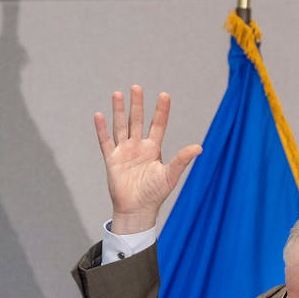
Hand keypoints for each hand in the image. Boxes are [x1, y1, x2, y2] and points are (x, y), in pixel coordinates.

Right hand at [94, 85, 200, 233]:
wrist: (137, 210)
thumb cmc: (155, 194)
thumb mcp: (170, 175)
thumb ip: (182, 159)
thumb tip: (199, 147)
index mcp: (154, 148)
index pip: (158, 124)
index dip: (161, 111)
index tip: (164, 95)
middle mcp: (139, 147)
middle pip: (137, 120)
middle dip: (137, 104)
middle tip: (136, 87)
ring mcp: (124, 152)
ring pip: (121, 126)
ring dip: (119, 111)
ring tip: (117, 94)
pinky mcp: (112, 160)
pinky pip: (106, 141)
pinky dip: (102, 129)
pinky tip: (99, 115)